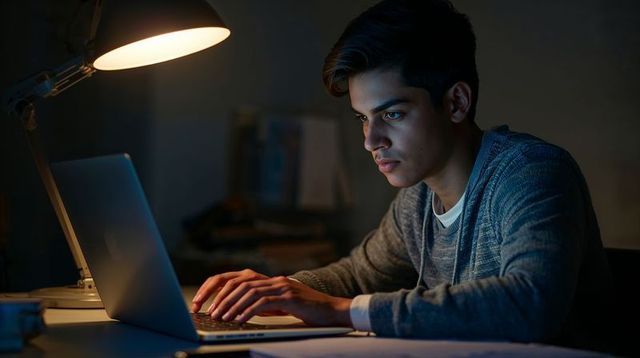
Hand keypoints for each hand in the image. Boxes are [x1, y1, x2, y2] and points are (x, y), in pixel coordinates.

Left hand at [191, 269, 352, 326]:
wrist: (331, 309)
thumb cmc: (305, 309)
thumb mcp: (277, 304)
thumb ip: (260, 302)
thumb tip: (237, 310)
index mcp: (267, 279)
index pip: (234, 277)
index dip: (215, 287)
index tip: (202, 300)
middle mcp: (272, 279)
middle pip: (238, 281)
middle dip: (220, 297)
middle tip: (210, 311)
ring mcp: (281, 286)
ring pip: (248, 291)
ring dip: (232, 305)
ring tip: (221, 317)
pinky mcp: (289, 296)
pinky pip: (263, 302)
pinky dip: (248, 310)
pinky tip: (240, 320)